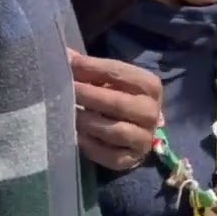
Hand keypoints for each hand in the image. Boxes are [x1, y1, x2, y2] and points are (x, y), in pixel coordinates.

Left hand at [68, 49, 163, 170]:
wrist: (136, 127)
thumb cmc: (119, 96)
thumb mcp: (110, 79)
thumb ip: (90, 68)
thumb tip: (64, 55)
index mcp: (150, 86)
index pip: (120, 73)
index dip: (92, 67)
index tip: (69, 63)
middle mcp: (152, 112)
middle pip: (117, 103)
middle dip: (88, 95)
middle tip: (64, 90)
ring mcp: (144, 138)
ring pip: (114, 131)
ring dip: (88, 122)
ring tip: (67, 113)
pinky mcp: (132, 160)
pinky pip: (110, 155)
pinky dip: (91, 147)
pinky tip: (76, 136)